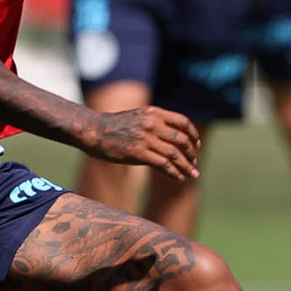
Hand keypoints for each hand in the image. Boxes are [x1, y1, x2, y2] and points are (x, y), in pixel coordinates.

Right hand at [86, 106, 200, 180]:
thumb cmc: (113, 125)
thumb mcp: (137, 116)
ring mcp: (145, 138)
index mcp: (153, 113)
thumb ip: (154, 122)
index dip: (193, 135)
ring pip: (175, 154)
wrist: (93, 131)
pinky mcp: (138, 153)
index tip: (196, 145)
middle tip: (194, 163)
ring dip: (186, 166)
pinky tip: (178, 178)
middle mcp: (152, 124)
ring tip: (192, 174)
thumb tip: (172, 135)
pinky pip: (163, 164)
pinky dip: (173, 172)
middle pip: (182, 140)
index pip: (183, 122)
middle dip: (192, 154)